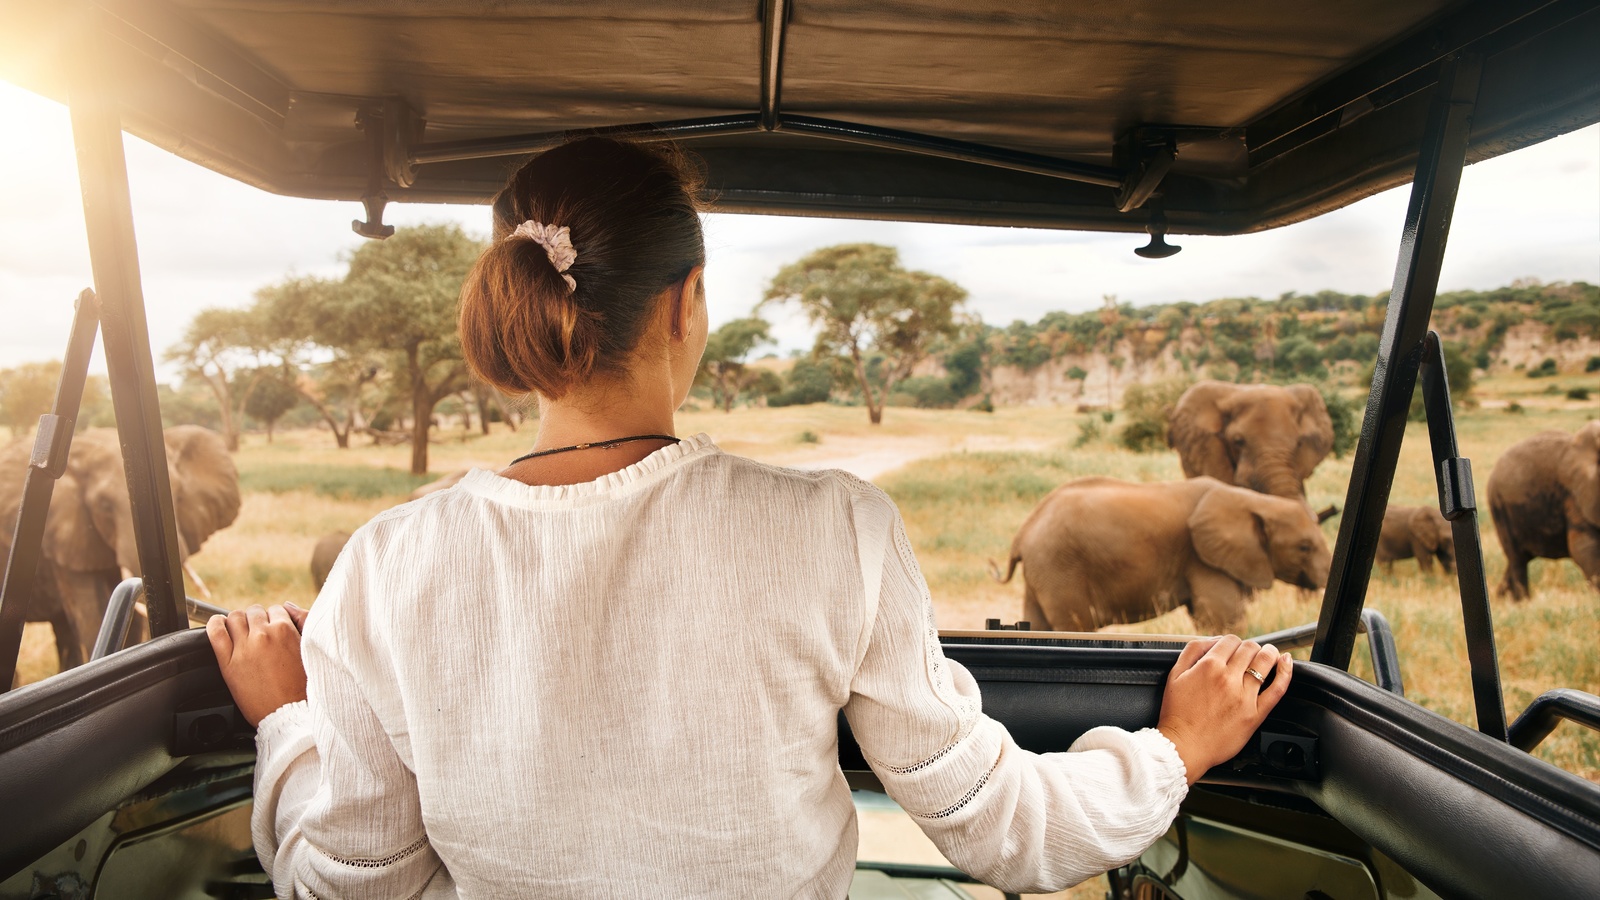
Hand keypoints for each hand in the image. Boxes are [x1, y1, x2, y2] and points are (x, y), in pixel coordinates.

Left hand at [206, 602, 309, 727]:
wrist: (289, 714)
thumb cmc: (303, 687)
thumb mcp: (309, 650)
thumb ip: (303, 622)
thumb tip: (287, 606)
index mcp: (285, 630)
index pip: (275, 609)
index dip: (274, 618)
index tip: (273, 628)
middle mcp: (263, 635)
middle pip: (254, 612)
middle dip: (257, 619)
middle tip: (259, 633)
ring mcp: (244, 648)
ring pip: (235, 618)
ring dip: (239, 621)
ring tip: (241, 632)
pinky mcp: (228, 663)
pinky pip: (215, 633)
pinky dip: (214, 625)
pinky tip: (219, 626)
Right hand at [1157, 635, 1292, 785]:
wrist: (1183, 746)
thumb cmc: (1177, 714)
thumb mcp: (1175, 675)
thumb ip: (1193, 651)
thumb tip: (1213, 640)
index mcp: (1208, 666)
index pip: (1230, 641)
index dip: (1232, 642)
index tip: (1232, 649)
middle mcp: (1228, 678)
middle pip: (1249, 648)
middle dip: (1250, 647)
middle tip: (1249, 653)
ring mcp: (1244, 696)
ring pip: (1265, 662)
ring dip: (1270, 653)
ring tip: (1270, 653)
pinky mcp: (1255, 714)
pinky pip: (1277, 689)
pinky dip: (1285, 672)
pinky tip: (1286, 662)